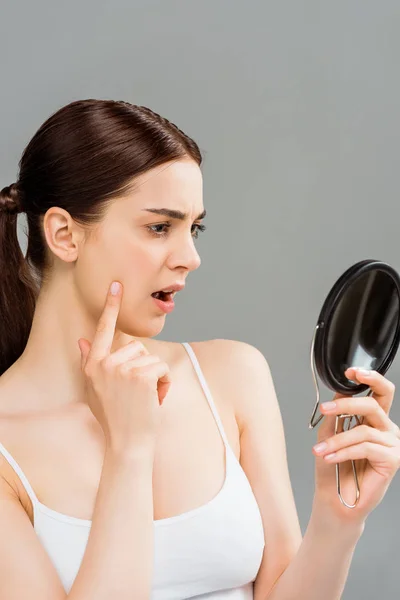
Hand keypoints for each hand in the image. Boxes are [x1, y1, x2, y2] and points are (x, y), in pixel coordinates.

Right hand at [78, 281, 171, 454]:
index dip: (111, 306)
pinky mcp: (140, 375)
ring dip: (155, 377)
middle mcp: (105, 364)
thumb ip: (89, 363)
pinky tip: (154, 400)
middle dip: (144, 368)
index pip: (103, 330)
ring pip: (151, 358)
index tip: (117, 284)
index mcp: (93, 365)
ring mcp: (122, 369)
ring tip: (145, 398)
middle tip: (137, 393)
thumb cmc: (114, 418)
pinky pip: (162, 368)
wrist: (127, 444)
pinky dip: (164, 384)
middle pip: (137, 347)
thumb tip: (82, 340)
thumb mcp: (94, 390)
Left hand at [312, 367, 399, 526]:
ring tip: (320, 450)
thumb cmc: (333, 468)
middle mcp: (386, 429)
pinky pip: (366, 448)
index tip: (351, 372)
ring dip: (337, 439)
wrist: (335, 500)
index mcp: (374, 420)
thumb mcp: (329, 435)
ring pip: (363, 430)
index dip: (370, 378)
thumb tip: (339, 394)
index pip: (380, 392)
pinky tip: (331, 457)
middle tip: (326, 409)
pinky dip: (344, 451)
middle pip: (373, 404)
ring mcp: (392, 444)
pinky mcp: (393, 460)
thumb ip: (336, 415)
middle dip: (347, 403)